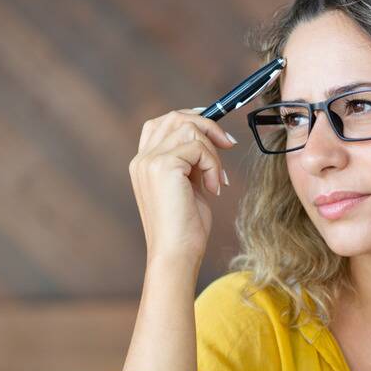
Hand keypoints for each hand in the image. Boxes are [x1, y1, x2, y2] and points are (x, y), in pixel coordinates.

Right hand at [129, 107, 237, 265]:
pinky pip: (198, 147)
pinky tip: (213, 189)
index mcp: (143, 163)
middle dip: (207, 125)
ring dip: (212, 152)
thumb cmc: (185, 228)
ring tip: (216, 180)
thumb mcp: (188, 187)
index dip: (190, 118)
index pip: (161, 123)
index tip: (216, 133)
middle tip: (228, 144)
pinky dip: (213, 165)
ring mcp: (149, 161)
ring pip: (190, 129)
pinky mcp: (163, 166)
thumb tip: (212, 141)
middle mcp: (142, 159)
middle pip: (175, 117)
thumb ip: (192, 163)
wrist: (176, 253)